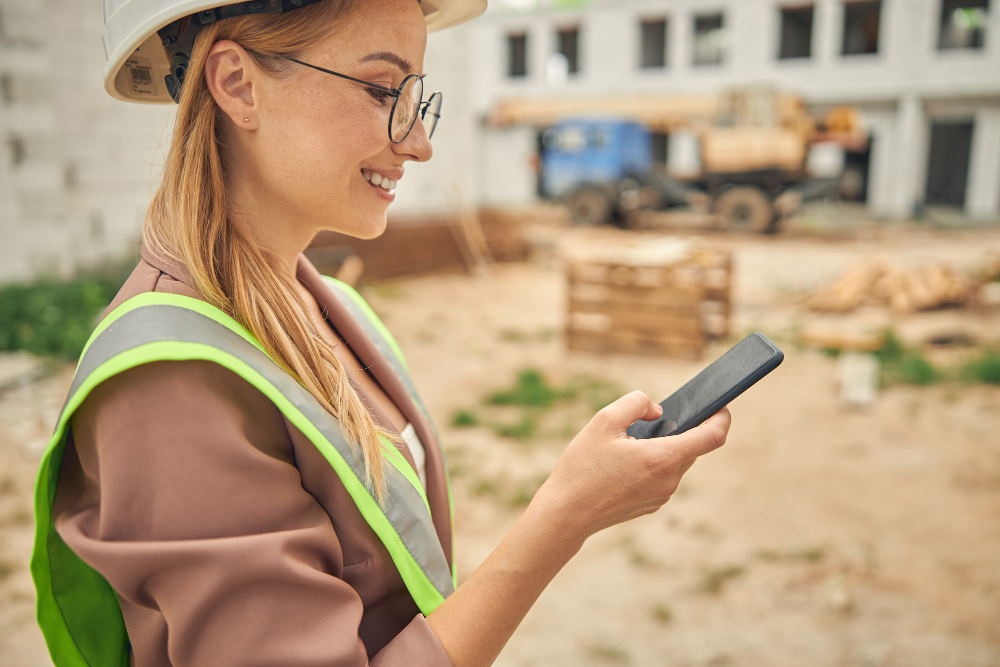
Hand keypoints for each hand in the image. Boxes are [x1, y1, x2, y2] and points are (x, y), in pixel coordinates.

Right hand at [535, 390, 731, 543]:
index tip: (720, 406)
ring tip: (630, 443)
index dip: (722, 418)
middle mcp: (669, 480)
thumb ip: (636, 403)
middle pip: (692, 448)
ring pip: (676, 462)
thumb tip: (658, 411)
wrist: (566, 513)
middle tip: (654, 418)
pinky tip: (624, 463)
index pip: (712, 437)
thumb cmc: (582, 467)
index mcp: (663, 458)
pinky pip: (663, 477)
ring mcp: (662, 496)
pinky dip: (653, 464)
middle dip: (680, 430)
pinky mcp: (652, 505)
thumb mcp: (604, 421)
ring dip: (663, 448)